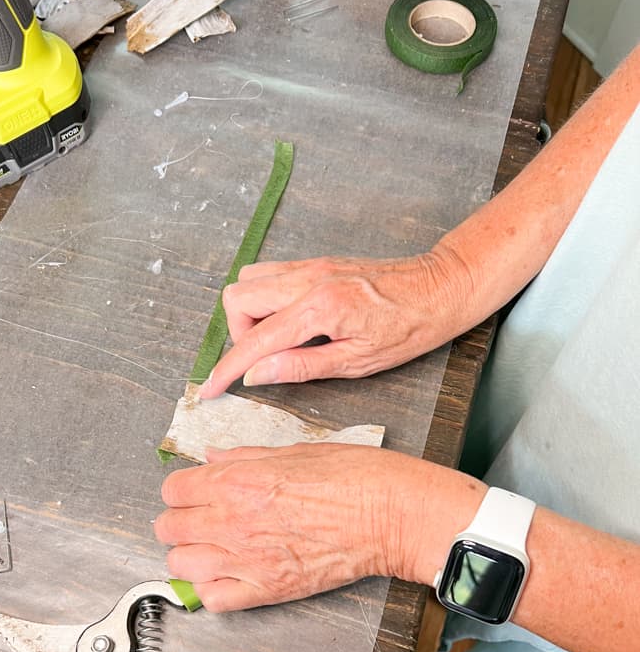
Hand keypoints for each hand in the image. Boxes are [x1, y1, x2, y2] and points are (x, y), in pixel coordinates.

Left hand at [154, 443, 483, 610]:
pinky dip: (212, 590)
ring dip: (190, 557)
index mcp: (237, 481)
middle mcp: (233, 520)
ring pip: (181, 566)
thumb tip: (212, 458)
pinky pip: (213, 599)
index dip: (182, 491)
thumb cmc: (353, 477)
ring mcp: (247, 559)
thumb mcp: (294, 451)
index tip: (193, 493)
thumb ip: (244, 457)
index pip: (173, 490)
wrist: (389, 514)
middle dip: (180, 523)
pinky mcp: (267, 590)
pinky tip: (227, 576)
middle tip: (199, 520)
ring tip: (210, 549)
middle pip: (168, 529)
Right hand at [199, 248, 472, 398]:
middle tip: (262, 359)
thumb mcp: (357, 361)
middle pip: (237, 298)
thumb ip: (301, 366)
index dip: (227, 368)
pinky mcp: (316, 263)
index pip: (254, 340)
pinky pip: (271, 275)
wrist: (440, 287)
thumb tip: (256, 375)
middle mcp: (307, 280)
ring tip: (279, 341)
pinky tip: (292, 323)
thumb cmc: (409, 328)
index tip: (210, 388)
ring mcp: (310, 266)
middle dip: (238, 333)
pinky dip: (267, 300)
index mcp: (318, 309)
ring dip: (250, 314)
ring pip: (249, 281)